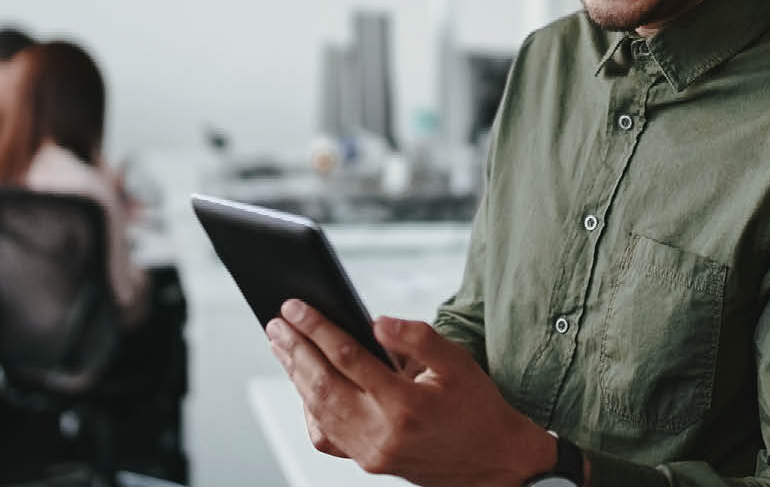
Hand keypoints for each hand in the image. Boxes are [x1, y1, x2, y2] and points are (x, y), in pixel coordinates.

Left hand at [266, 300, 555, 486]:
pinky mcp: (368, 462)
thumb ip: (418, 338)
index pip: (348, 358)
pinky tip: (304, 385)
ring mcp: (371, 453)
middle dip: (295, 350)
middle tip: (275, 322)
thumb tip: (376, 321)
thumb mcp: (458, 363)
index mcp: (405, 404)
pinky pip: (326, 436)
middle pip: (322, 385)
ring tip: (281, 345)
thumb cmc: (477, 407)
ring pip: (318, 410)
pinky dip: (309, 408)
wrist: (494, 462)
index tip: (295, 306)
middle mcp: (382, 433)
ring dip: (295, 375)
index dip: (317, 328)